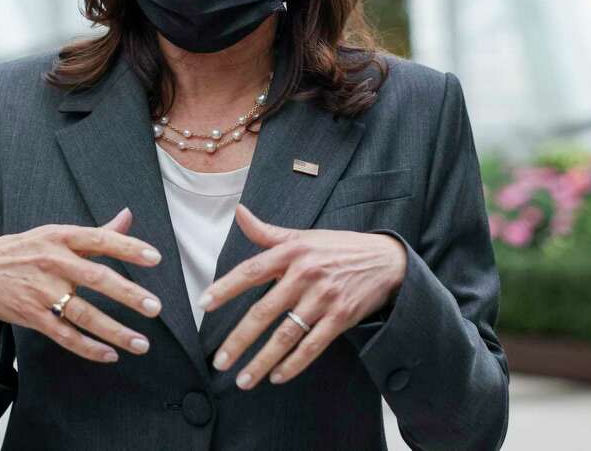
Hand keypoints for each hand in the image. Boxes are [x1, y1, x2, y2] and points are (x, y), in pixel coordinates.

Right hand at [0, 208, 163, 363]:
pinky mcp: (32, 316)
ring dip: (114, 330)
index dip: (128, 248)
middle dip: (127, 294)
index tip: (155, 258)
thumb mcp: (55, 234)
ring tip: (141, 343)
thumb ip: (96, 232)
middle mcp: (52, 262)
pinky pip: (64, 335)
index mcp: (61, 237)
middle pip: (95, 278)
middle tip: (154, 307)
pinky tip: (110, 354)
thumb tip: (128, 216)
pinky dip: (88, 347)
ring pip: (83, 313)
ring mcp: (41, 291)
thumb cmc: (24, 250)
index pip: (100, 239)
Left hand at [202, 204, 406, 388]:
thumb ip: (267, 231)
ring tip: (243, 380)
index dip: (226, 287)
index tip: (204, 304)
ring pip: (286, 334)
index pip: (251, 270)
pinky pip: (313, 345)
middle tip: (219, 361)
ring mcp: (324, 297)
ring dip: (263, 360)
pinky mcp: (342, 317)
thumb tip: (239, 212)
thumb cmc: (338, 248)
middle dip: (239, 339)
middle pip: (264, 311)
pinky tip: (277, 376)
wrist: (386, 260)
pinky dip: (294, 363)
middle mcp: (305, 274)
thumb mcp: (303, 236)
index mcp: (292, 252)